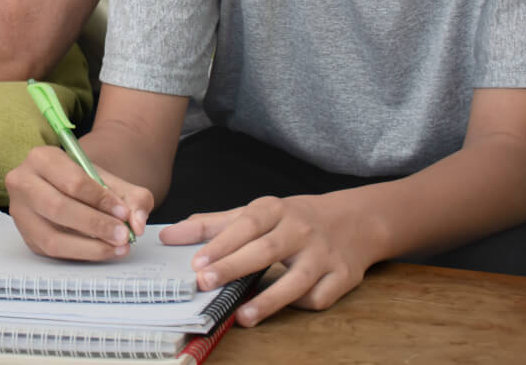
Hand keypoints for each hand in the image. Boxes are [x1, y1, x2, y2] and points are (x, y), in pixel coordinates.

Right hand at [4, 145, 152, 259]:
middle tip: (123, 235)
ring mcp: (20, 212)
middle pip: (58, 208)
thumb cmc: (84, 181)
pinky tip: (102, 251)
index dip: (101, 200)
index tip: (124, 213)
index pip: (72, 181)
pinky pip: (52, 252)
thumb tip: (136, 223)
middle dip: (95, 225)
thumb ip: (132, 196)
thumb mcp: (109, 179)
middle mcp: (23, 182)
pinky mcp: (26, 236)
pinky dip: (81, 254)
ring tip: (117, 247)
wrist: (62, 185)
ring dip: (89, 247)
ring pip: (51, 237)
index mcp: (42, 158)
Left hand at [161, 194, 376, 325]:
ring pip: (296, 279)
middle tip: (205, 283)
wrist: (355, 219)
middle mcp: (301, 229)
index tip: (196, 263)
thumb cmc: (293, 219)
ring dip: (269, 299)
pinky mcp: (344, 276)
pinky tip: (284, 307)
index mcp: (276, 209)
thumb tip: (170, 236)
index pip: (245, 225)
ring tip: (242, 316)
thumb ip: (212, 225)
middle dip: (234, 267)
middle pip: (266, 250)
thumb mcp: (256, 213)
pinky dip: (302, 303)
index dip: (220, 244)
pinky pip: (320, 296)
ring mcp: (324, 254)